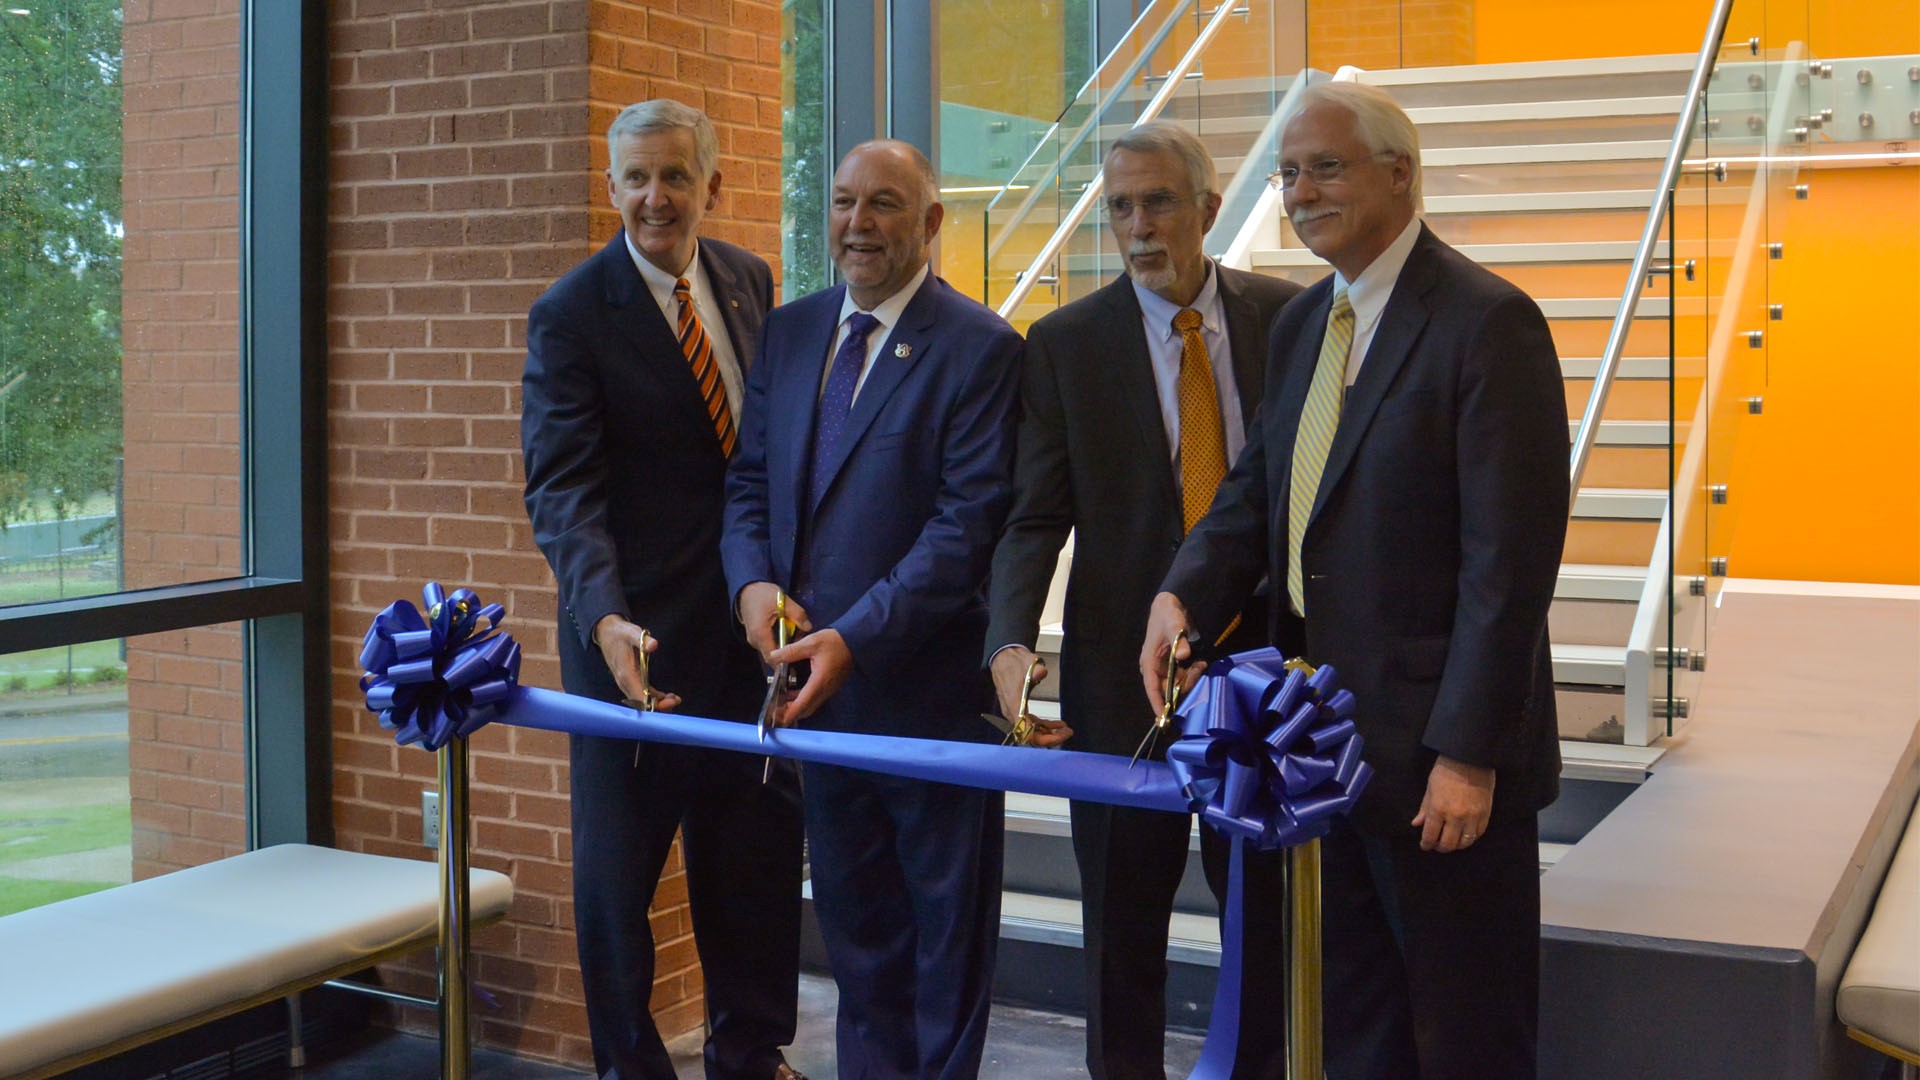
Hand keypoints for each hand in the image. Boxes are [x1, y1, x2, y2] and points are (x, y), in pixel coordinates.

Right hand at [593, 614, 681, 711]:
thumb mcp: (631, 632)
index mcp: (626, 674)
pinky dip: (654, 698)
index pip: (639, 698)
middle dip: (659, 706)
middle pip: (641, 704)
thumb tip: (654, 645)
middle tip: (676, 700)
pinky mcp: (631, 681)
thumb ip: (642, 640)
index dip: (654, 704)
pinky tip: (667, 696)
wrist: (607, 633)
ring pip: (642, 702)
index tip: (670, 701)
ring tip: (675, 698)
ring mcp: (627, 683)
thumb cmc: (620, 634)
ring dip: (658, 703)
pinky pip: (643, 695)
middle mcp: (625, 682)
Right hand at [738, 582, 812, 660]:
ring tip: (797, 646)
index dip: (784, 664)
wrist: (747, 590)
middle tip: (802, 655)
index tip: (798, 665)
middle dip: (786, 657)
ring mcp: (753, 639)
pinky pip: (768, 645)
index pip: (772, 658)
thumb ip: (797, 614)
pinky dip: (778, 644)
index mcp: (760, 633)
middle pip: (771, 656)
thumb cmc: (762, 594)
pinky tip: (788, 639)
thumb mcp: (783, 601)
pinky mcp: (755, 636)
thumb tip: (809, 628)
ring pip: (770, 651)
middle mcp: (754, 640)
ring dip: (782, 650)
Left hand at [769, 628, 851, 722]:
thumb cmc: (835, 642)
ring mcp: (828, 690)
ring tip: (778, 701)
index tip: (775, 720)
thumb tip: (772, 657)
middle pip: (805, 710)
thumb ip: (790, 651)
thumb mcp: (811, 643)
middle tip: (773, 709)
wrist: (855, 641)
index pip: (801, 705)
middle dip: (788, 713)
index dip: (788, 715)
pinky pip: (813, 699)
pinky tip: (791, 692)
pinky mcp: (829, 687)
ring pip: (809, 706)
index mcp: (818, 682)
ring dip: (794, 707)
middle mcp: (824, 691)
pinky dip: (801, 700)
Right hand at [991, 646, 1072, 747]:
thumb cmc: (1013, 662)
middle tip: (1067, 732)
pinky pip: (1033, 724)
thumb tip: (1041, 673)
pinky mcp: (1020, 710)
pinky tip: (1058, 724)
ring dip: (1050, 733)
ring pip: (1032, 731)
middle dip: (1050, 737)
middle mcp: (1013, 712)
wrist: (1003, 658)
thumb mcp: (1026, 662)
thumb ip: (1035, 669)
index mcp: (1013, 704)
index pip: (1025, 731)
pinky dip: (1046, 726)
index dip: (1042, 738)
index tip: (1058, 735)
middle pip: (1030, 735)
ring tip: (1065, 729)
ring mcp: (1016, 712)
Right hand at [1139, 592, 1205, 716]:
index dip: (1157, 704)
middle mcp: (1155, 668)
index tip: (1163, 719)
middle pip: (1168, 689)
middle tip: (1198, 671)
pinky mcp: (1174, 665)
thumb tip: (1183, 656)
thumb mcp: (1174, 625)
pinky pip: (1184, 677)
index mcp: (1149, 661)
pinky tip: (1199, 663)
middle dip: (1184, 686)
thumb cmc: (1168, 615)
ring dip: (1191, 678)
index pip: (1151, 687)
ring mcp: (1165, 668)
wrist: (1172, 605)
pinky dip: (1193, 673)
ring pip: (1178, 684)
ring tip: (1200, 664)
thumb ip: (1179, 640)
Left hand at [1412, 754, 1495, 852]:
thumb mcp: (1430, 788)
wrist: (1471, 758)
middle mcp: (1455, 817)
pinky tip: (1465, 834)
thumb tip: (1417, 824)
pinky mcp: (1485, 814)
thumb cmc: (1446, 770)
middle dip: (1440, 847)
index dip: (1426, 844)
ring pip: (1465, 843)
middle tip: (1437, 845)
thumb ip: (1424, 808)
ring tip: (1451, 841)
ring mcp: (1472, 817)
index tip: (1425, 845)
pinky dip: (1471, 837)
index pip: (1430, 836)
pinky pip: (1478, 834)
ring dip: (1456, 845)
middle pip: (1448, 844)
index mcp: (1438, 809)